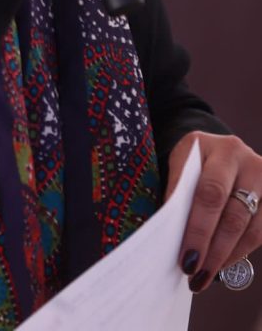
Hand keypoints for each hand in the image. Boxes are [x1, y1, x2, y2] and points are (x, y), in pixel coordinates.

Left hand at [166, 131, 261, 291]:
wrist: (218, 149)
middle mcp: (248, 162)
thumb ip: (177, 191)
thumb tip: (170, 233)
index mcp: (219, 149)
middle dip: (213, 250)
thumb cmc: (194, 161)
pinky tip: (222, 262)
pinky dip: (240, 252)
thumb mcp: (180, 163)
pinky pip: (261, 233)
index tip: (186, 258)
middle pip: (233, 215)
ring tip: (205, 274)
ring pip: (251, 229)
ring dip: (227, 256)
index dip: (199, 229)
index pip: (210, 193)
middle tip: (196, 274)